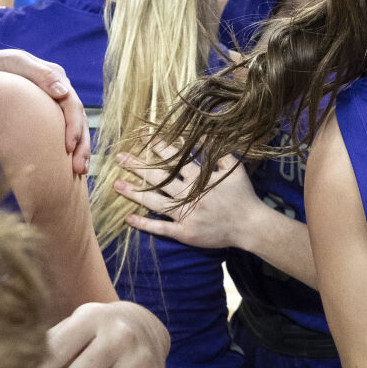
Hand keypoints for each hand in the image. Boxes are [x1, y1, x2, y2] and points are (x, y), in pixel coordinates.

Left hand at [0, 48, 90, 174]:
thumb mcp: (14, 63)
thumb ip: (40, 73)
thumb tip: (64, 92)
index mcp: (55, 77)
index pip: (73, 104)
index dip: (74, 127)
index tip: (68, 148)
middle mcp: (59, 90)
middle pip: (79, 119)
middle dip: (82, 145)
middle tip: (79, 168)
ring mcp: (52, 104)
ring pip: (75, 127)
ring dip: (80, 150)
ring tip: (80, 172)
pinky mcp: (44, 115)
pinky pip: (61, 131)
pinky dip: (69, 148)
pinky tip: (69, 166)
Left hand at [113, 145, 257, 247]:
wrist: (250, 226)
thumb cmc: (242, 196)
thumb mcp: (234, 168)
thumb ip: (218, 152)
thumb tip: (203, 134)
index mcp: (199, 180)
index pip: (174, 160)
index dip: (158, 149)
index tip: (143, 139)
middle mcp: (189, 196)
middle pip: (158, 180)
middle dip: (138, 167)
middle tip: (119, 158)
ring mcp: (185, 216)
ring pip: (155, 203)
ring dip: (135, 193)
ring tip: (117, 185)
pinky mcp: (185, 233)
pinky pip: (162, 229)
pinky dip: (145, 224)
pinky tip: (129, 218)